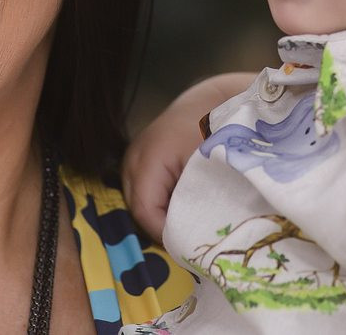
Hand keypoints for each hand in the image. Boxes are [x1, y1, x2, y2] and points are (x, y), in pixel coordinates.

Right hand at [123, 71, 255, 241]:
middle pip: (137, 211)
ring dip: (160, 216)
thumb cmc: (214, 132)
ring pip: (138, 204)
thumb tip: (196, 239)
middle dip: (163, 228)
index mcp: (148, 158)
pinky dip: (158, 204)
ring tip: (188, 221)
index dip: (166, 233)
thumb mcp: (210, 168)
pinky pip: (141, 193)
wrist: (209, 102)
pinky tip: (180, 205)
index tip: (191, 243)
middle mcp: (132, 159)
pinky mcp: (136, 162)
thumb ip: (198, 203)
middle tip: (191, 238)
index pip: (145, 212)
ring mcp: (130, 159)